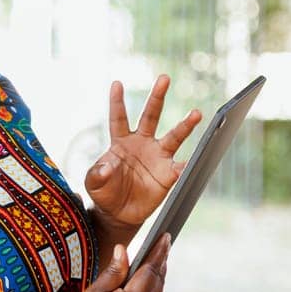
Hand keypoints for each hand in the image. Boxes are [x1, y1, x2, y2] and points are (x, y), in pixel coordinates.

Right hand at [57, 239, 168, 291]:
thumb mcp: (97, 290)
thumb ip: (115, 270)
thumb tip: (124, 249)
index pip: (152, 268)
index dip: (159, 251)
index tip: (166, 236)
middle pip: (158, 282)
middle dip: (160, 263)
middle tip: (163, 246)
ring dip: (157, 282)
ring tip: (156, 266)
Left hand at [85, 76, 202, 232]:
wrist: (120, 214)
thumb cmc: (105, 192)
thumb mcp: (94, 183)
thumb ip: (97, 174)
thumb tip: (107, 168)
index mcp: (121, 141)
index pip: (119, 118)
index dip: (117, 101)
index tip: (116, 83)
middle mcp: (142, 143)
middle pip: (151, 115)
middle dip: (158, 96)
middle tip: (164, 78)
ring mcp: (157, 156)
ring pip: (174, 136)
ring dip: (185, 125)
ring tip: (196, 113)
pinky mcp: (168, 174)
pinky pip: (179, 168)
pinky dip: (185, 166)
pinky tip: (190, 163)